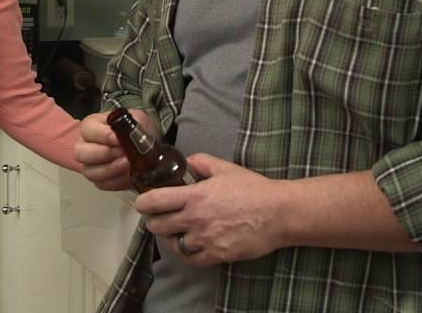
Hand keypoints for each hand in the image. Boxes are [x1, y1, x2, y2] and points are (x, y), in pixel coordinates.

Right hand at [73, 108, 155, 190]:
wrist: (143, 146)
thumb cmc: (135, 131)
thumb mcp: (138, 120)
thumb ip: (134, 124)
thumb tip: (133, 134)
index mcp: (91, 126)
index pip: (88, 130)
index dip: (103, 136)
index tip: (118, 139)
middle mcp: (85, 146)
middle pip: (82, 153)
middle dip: (105, 154)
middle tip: (123, 153)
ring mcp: (90, 165)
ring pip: (91, 172)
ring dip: (112, 169)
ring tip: (128, 164)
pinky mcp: (99, 180)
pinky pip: (102, 184)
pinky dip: (117, 181)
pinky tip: (128, 175)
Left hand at [138, 153, 286, 265]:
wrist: (279, 213)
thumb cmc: (254, 190)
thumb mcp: (225, 168)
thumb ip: (200, 162)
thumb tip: (187, 162)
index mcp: (194, 196)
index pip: (154, 201)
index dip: (142, 202)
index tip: (142, 202)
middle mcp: (195, 219)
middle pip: (157, 225)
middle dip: (153, 220)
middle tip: (158, 217)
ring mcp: (205, 239)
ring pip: (172, 244)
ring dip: (171, 237)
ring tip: (175, 231)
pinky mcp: (216, 255)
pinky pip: (191, 259)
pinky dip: (187, 253)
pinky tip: (190, 244)